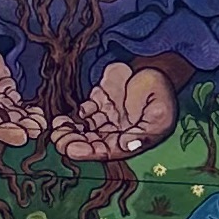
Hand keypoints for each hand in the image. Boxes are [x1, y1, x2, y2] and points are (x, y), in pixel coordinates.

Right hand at [0, 45, 45, 146]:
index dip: (6, 132)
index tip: (21, 136)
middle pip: (6, 123)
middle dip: (22, 128)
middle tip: (36, 130)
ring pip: (15, 115)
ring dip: (28, 121)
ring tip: (41, 124)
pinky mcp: (7, 91)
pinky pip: (19, 104)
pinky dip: (29, 110)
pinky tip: (39, 114)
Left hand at [54, 62, 177, 161]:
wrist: (158, 67)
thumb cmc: (161, 92)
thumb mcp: (159, 113)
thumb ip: (144, 131)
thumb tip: (126, 145)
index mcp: (132, 139)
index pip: (106, 151)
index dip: (88, 152)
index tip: (71, 150)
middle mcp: (117, 131)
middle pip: (92, 141)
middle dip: (73, 142)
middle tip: (58, 139)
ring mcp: (108, 116)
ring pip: (85, 128)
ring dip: (70, 130)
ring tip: (57, 127)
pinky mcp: (101, 100)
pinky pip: (84, 112)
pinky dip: (74, 115)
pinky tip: (63, 116)